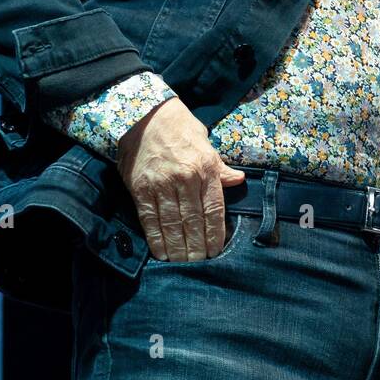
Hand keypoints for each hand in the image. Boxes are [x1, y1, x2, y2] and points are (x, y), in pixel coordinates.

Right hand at [116, 97, 245, 260]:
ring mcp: (161, 185)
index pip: (213, 209)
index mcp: (205, 168)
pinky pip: (149, 219)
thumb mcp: (206, 143)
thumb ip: (220, 168)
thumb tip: (238, 181)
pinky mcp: (140, 188)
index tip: (216, 251)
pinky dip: (155, 238)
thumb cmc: (180, 128)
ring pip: (172, 224)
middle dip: (197, 246)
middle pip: (193, 221)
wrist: (145, 115)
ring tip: (183, 263)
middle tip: (200, 264)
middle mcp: (185, 178)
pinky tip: (161, 252)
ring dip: (178, 247)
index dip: (215, 234)